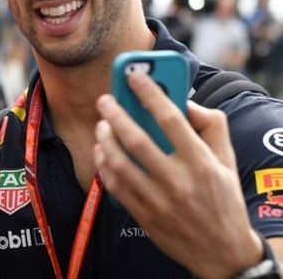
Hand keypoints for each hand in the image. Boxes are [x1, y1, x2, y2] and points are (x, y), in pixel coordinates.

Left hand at [93, 71, 262, 278]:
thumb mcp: (227, 160)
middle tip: (105, 100)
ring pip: (120, 163)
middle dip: (115, 115)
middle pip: (136, 140)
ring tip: (102, 125)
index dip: (149, 93)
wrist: (222, 253)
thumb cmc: (224, 200)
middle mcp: (178, 180)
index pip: (170, 119)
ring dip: (105, 139)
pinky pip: (115, 185)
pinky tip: (103, 152)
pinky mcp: (143, 214)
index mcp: (201, 162)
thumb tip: (186, 102)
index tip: (133, 76)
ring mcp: (158, 200)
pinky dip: (104, 165)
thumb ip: (212, 126)